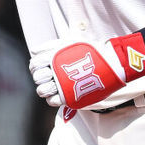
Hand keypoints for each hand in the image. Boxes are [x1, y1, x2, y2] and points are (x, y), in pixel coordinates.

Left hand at [28, 33, 144, 109]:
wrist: (110, 62)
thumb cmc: (90, 51)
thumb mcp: (69, 42)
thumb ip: (50, 46)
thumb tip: (34, 51)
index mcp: (53, 56)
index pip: (34, 64)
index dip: (35, 67)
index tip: (43, 67)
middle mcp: (56, 71)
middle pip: (37, 78)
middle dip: (40, 77)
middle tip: (50, 76)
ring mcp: (62, 85)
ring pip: (42, 91)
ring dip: (45, 89)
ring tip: (55, 85)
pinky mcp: (70, 97)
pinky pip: (52, 101)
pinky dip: (53, 98)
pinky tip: (59, 93)